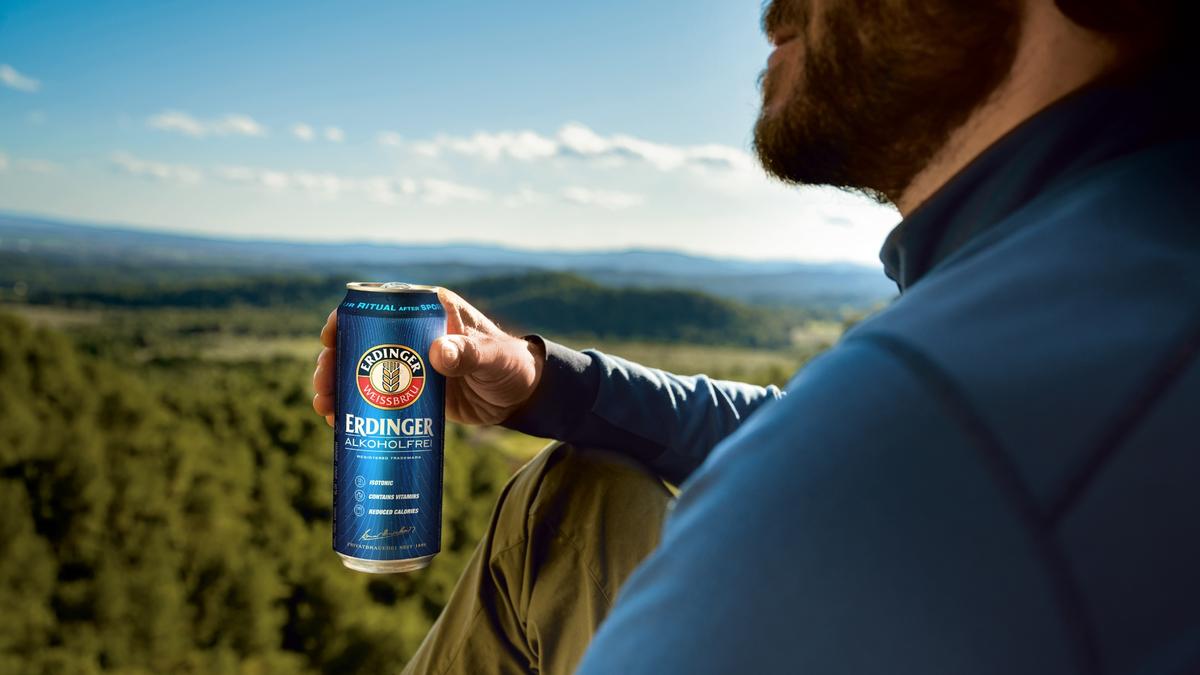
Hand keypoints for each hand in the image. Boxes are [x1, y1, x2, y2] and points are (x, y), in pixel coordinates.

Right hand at [313, 287, 544, 425]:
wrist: (522, 397)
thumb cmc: (511, 365)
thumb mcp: (492, 357)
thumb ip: (469, 353)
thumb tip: (438, 352)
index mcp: (429, 310)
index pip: (380, 305)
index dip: (348, 318)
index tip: (329, 337)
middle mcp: (412, 334)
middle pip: (361, 342)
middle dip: (334, 361)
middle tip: (323, 384)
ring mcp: (408, 365)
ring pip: (361, 371)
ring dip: (338, 386)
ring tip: (324, 407)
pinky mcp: (410, 393)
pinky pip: (375, 398)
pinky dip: (354, 408)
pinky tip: (338, 423)